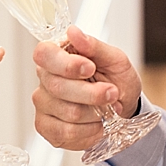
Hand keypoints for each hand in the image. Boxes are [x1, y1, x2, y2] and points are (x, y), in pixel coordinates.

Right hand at [32, 25, 141, 150]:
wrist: (122, 108)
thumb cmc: (116, 79)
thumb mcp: (115, 59)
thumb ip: (94, 46)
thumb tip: (73, 32)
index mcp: (56, 55)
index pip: (44, 54)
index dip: (66, 64)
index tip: (90, 68)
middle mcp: (44, 78)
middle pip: (58, 87)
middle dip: (93, 93)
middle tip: (113, 93)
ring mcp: (43, 104)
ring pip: (67, 112)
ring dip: (96, 113)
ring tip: (107, 109)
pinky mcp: (46, 127)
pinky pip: (65, 133)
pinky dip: (89, 131)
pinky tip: (97, 124)